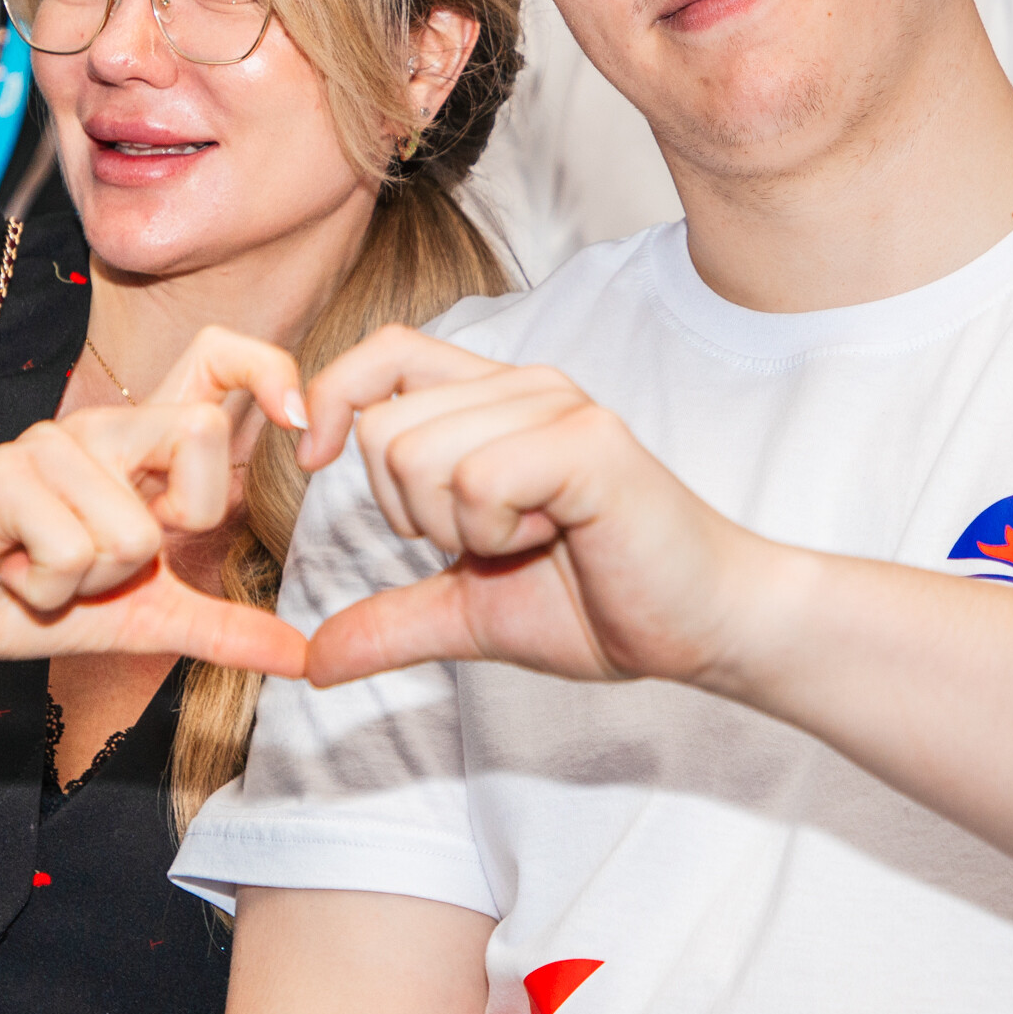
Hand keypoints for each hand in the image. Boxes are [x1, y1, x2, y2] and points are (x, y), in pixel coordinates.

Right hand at [0, 331, 310, 683]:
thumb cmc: (40, 598)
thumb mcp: (149, 618)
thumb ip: (224, 629)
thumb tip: (304, 656)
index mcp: (145, 441)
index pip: (219, 355)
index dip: (268, 371)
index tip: (301, 428)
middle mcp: (105, 426)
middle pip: (201, 431)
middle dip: (177, 526)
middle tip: (115, 558)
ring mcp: (52, 443)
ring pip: (134, 531)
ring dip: (93, 583)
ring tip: (50, 571)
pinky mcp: (5, 474)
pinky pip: (73, 552)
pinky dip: (50, 591)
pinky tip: (16, 572)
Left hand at [294, 326, 792, 688]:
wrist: (701, 629)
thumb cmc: (603, 604)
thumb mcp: (472, 614)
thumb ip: (392, 622)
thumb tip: (310, 661)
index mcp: (494, 404)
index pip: (382, 352)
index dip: (331, 398)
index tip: (314, 461)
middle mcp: (524, 385)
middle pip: (383, 429)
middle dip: (412, 515)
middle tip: (495, 539)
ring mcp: (557, 408)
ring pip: (419, 455)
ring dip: (461, 529)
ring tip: (532, 538)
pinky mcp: (587, 444)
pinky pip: (477, 481)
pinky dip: (496, 532)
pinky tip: (556, 537)